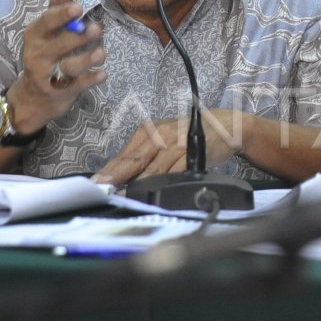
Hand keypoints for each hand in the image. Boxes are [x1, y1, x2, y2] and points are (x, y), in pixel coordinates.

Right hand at [10, 0, 105, 132]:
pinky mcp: (59, 92)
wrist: (34, 96)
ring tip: (101, 52)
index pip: (47, 22)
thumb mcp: (47, 31)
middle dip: (78, 37)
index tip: (78, 7)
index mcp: (35, 35)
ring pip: (69, 66)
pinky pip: (77, 86)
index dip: (62, 14)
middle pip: (58, 44)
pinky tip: (103, 74)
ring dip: (86, 59)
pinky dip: (90, 80)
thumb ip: (58, 7)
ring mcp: (47, 75)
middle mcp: (37, 54)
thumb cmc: (45, 54)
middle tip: (96, 29)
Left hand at [92, 108, 246, 185]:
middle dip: (116, 176)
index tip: (95, 182)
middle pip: (134, 160)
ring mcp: (175, 145)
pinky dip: (161, 183)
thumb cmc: (190, 134)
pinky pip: (173, 172)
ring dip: (136, 183)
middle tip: (101, 187)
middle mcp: (160, 136)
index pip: (124, 154)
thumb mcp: (164, 138)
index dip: (109, 170)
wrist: (224, 127)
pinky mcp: (191, 154)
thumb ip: (146, 154)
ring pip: (152, 168)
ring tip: (122, 194)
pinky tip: (151, 191)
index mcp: (149, 131)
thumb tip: (122, 176)